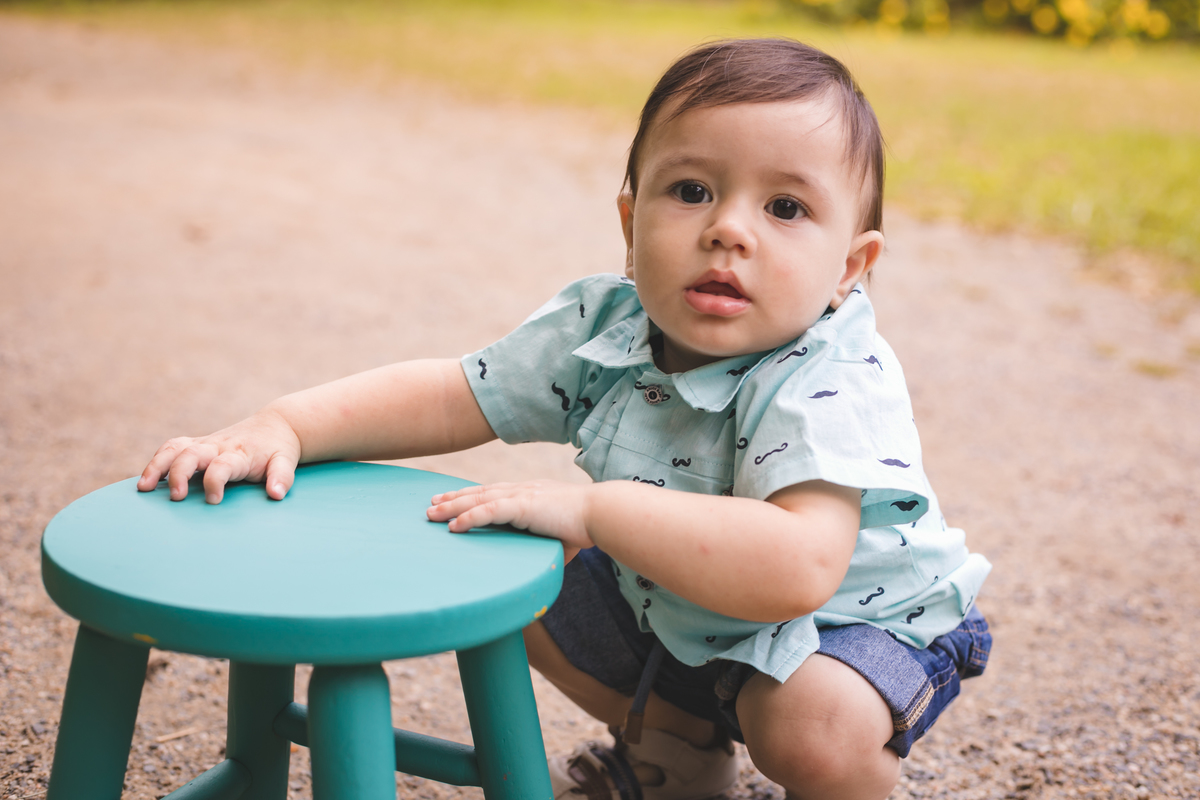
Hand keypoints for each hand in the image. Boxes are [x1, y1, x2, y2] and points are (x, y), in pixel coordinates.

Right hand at [136, 409, 302, 503]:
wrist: (276, 426)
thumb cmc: (278, 449)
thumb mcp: (286, 461)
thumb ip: (282, 476)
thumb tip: (276, 494)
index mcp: (239, 453)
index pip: (222, 465)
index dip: (215, 481)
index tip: (213, 500)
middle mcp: (218, 446)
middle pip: (191, 454)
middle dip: (179, 474)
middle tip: (176, 497)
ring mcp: (205, 443)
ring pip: (174, 448)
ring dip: (157, 466)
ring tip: (143, 488)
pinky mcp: (197, 443)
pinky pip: (172, 447)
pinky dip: (157, 460)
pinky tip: (146, 480)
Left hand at [426, 481, 594, 561]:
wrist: (602, 513)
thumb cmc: (587, 526)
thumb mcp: (561, 537)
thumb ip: (548, 548)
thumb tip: (546, 567)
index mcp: (530, 493)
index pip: (493, 492)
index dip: (470, 496)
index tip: (451, 500)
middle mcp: (522, 490)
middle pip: (479, 492)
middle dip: (453, 498)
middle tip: (431, 504)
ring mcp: (521, 496)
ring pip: (478, 499)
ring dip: (453, 507)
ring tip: (431, 514)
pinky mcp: (523, 506)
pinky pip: (489, 511)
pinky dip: (469, 518)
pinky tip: (453, 526)